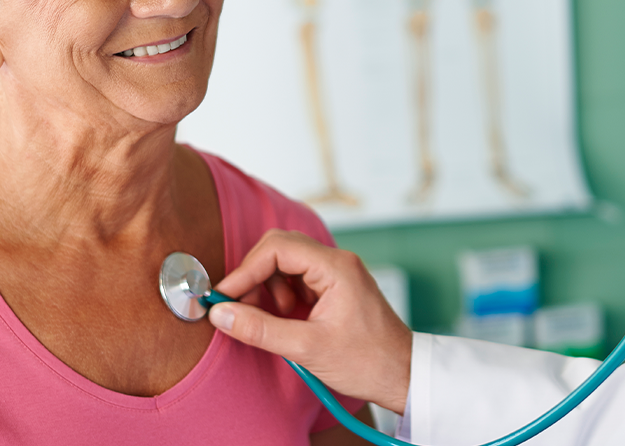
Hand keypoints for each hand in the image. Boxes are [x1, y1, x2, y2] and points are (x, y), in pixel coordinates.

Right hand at [209, 229, 412, 413]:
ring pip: (287, 264)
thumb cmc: (367, 362)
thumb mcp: (307, 348)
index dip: (245, 270)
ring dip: (268, 288)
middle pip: (280, 249)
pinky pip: (298, 280)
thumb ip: (261, 329)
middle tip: (238, 307)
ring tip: (269, 320)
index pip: (278, 248)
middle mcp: (337, 262)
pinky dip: (281, 297)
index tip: (223, 296)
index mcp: (336, 267)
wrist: (402, 376)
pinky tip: (284, 321)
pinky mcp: (334, 288)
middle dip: (254, 277)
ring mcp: (337, 274)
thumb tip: (222, 313)